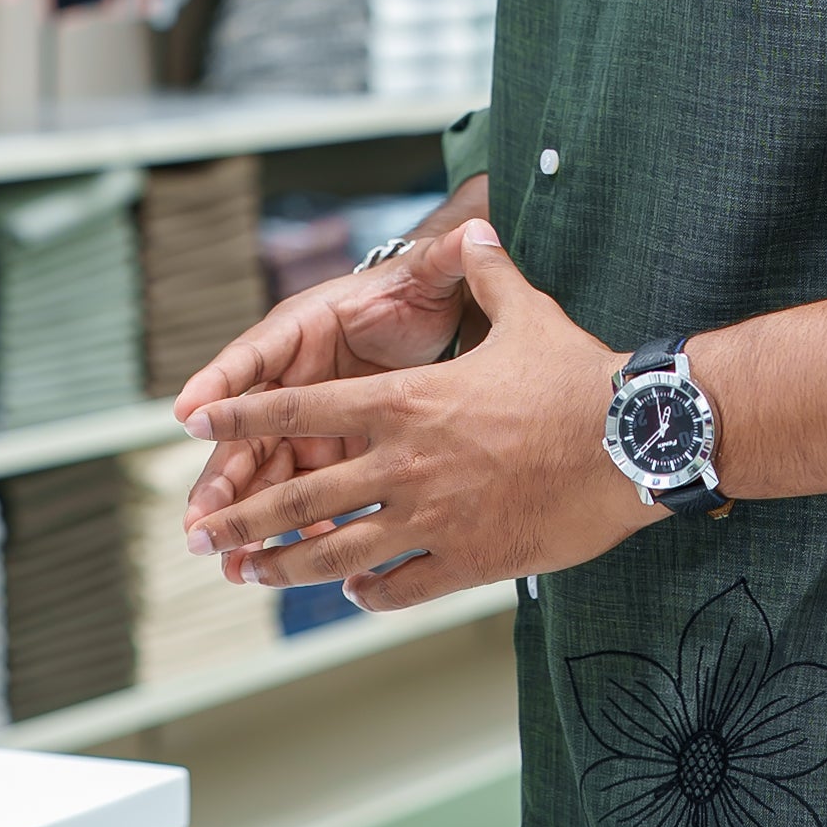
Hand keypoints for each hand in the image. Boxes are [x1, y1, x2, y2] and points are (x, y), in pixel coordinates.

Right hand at [178, 175, 488, 531]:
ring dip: (242, 514)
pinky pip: (297, 493)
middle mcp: (293, 375)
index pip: (256, 352)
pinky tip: (278, 563)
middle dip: (221, 475)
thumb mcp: (430, 276)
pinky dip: (286, 527)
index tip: (188, 412)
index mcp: (306, 326)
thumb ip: (443, 259)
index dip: (222, 382)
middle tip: (199, 521)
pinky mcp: (324, 451)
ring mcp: (305, 418)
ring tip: (225, 560)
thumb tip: (472, 229)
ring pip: (262, 470)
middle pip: (246, 427)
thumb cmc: (420, 295)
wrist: (435, 321)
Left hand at [180, 218, 660, 608]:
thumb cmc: (578, 377)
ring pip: (336, 553)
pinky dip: (366, 594)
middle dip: (243, 517)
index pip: (302, 406)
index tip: (195, 427)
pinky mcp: (465, 561)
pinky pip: (397, 588)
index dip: (243, 417)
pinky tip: (353, 596)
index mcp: (407, 402)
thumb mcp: (525, 313)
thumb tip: (476, 230)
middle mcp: (404, 463)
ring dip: (288, 567)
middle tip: (203, 534)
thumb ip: (487, 274)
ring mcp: (431, 519)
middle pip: (301, 494)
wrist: (630, 440)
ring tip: (256, 576)